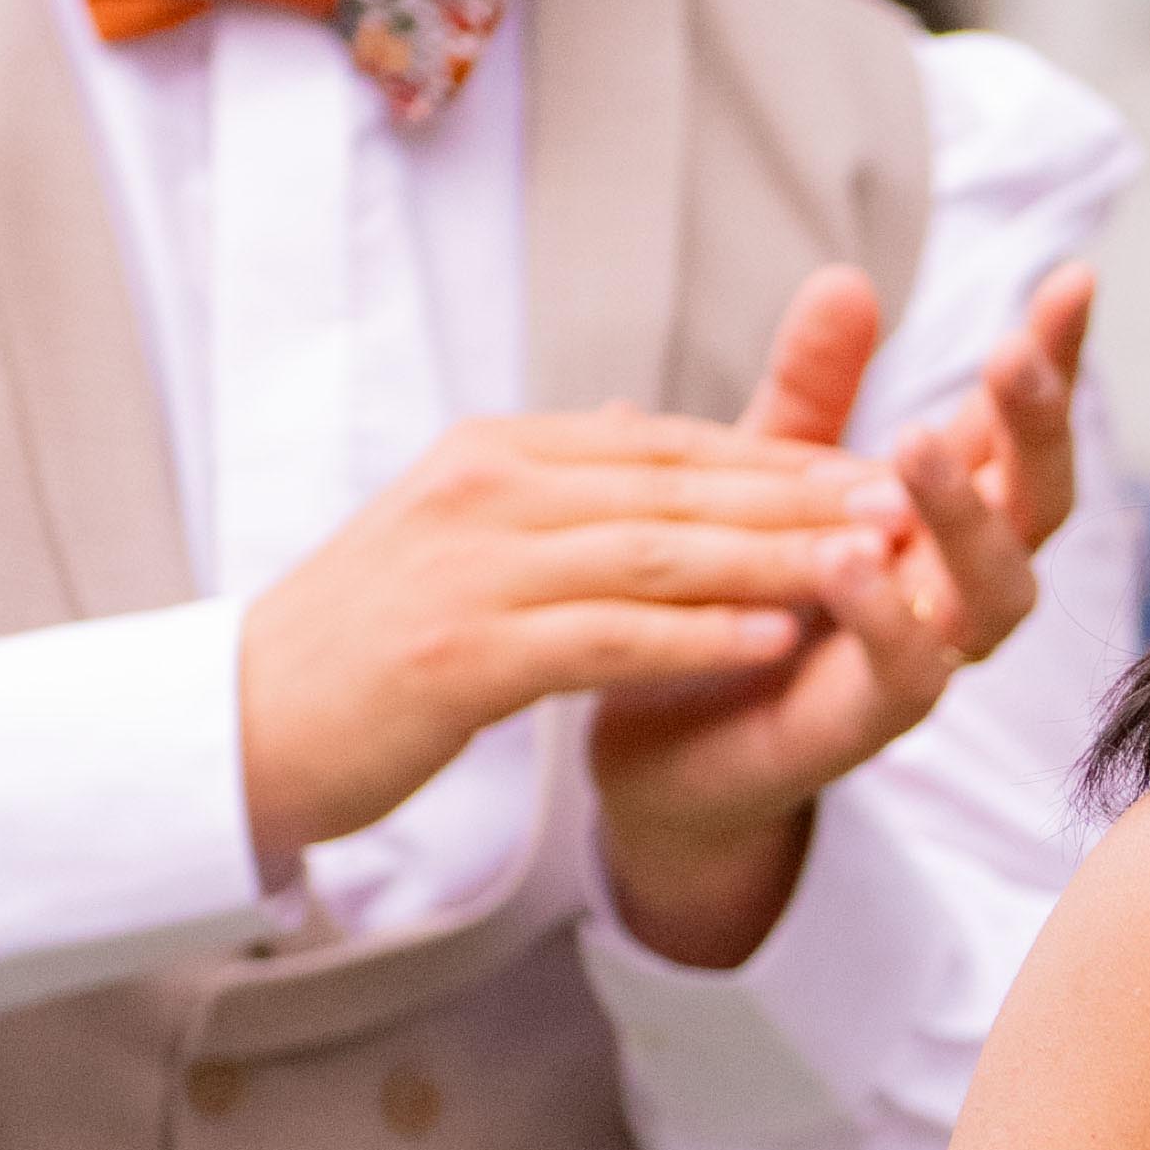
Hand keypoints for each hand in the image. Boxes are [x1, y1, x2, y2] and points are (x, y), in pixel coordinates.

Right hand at [237, 404, 911, 883]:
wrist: (239, 724)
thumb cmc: (361, 642)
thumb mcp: (458, 537)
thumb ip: (551, 486)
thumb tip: (630, 425)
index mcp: (495, 456)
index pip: (664, 445)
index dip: (776, 457)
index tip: (876, 469)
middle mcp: (486, 491)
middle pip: (676, 486)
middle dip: (801, 493)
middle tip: (910, 501)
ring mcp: (470, 569)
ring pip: (654, 553)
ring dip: (772, 556)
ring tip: (873, 563)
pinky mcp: (458, 655)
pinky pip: (603, 637)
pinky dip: (694, 635)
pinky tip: (772, 639)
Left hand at [591, 258, 1098, 966]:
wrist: (659, 741)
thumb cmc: (738, 597)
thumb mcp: (766, 472)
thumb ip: (810, 389)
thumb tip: (848, 277)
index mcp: (942, 513)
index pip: (1017, 428)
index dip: (1055, 359)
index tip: (1072, 281)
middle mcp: (953, 585)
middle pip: (1038, 504)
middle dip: (1037, 428)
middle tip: (1012, 356)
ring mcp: (922, 657)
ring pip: (993, 593)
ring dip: (963, 516)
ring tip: (913, 445)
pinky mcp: (862, 726)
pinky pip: (908, 676)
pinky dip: (884, 614)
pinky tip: (845, 554)